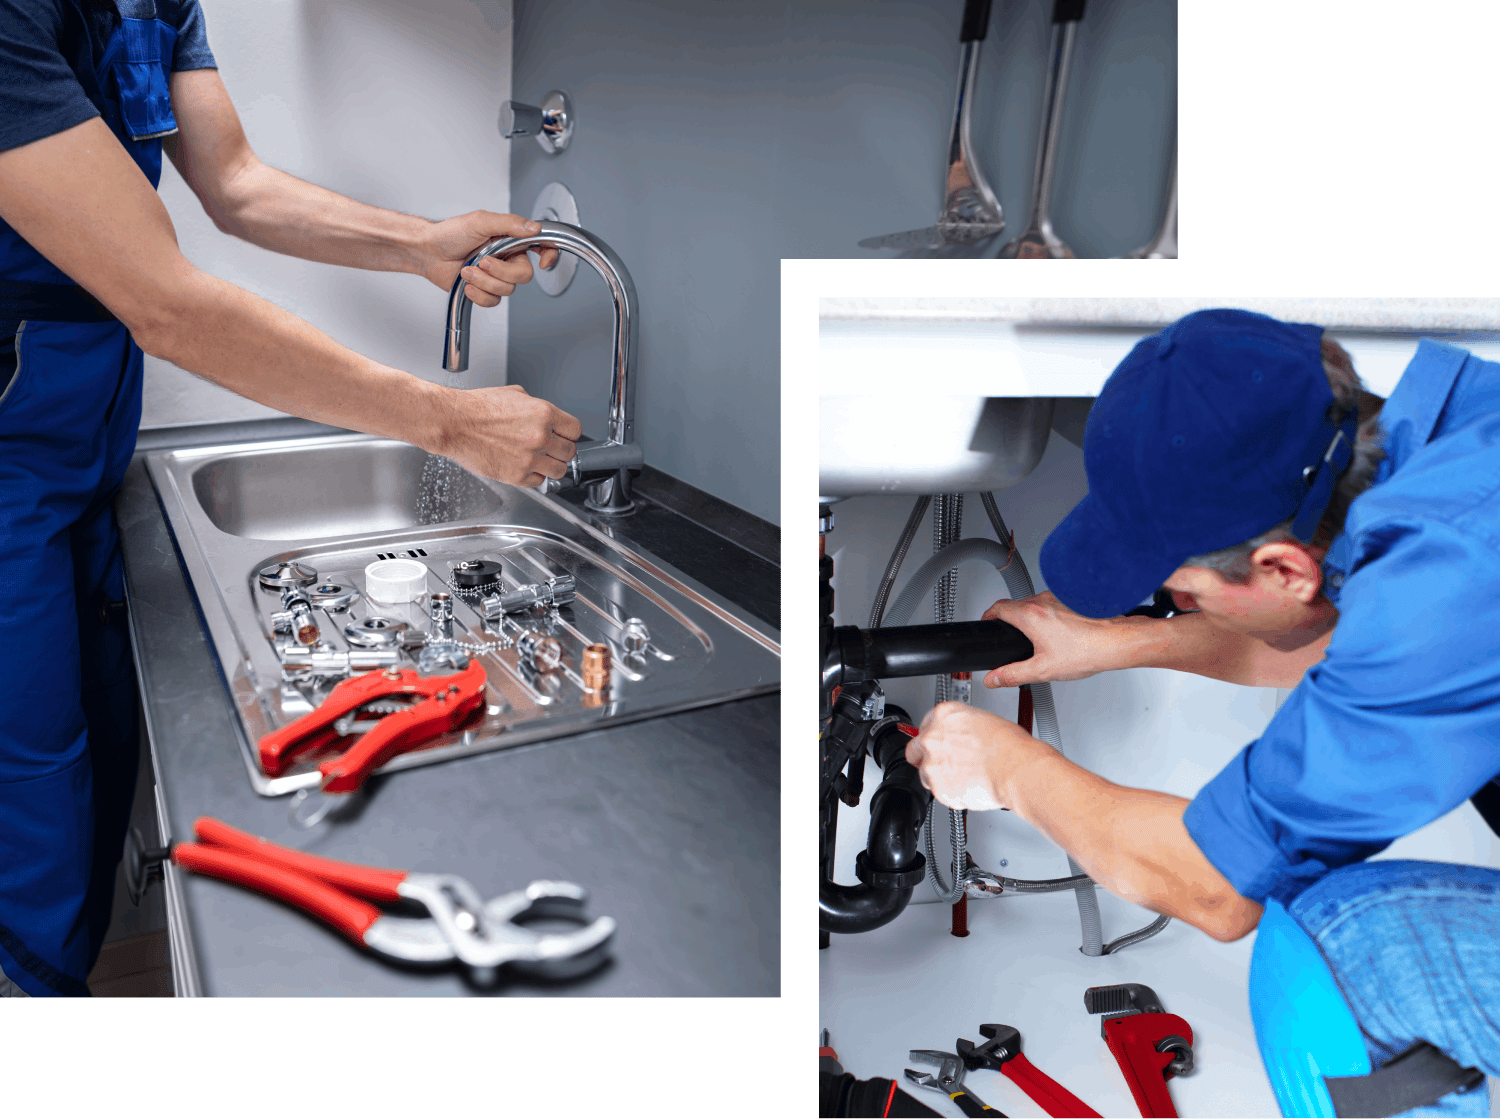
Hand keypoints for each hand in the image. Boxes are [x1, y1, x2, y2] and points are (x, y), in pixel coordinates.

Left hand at [416, 210, 560, 304]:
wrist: (428, 253)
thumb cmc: (450, 234)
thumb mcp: (480, 221)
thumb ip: (509, 223)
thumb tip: (533, 227)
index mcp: (510, 239)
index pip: (541, 245)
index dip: (549, 254)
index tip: (543, 261)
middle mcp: (506, 258)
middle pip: (524, 275)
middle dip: (501, 272)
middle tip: (483, 261)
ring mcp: (496, 276)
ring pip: (507, 290)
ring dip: (484, 281)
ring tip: (468, 270)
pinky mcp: (485, 290)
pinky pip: (493, 301)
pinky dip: (478, 294)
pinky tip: (468, 283)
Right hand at [437, 384, 581, 486]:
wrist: (454, 422)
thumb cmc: (477, 408)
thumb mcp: (515, 395)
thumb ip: (536, 408)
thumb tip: (546, 417)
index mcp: (544, 414)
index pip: (575, 430)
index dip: (569, 434)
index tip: (563, 437)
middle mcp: (541, 436)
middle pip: (570, 452)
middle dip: (561, 451)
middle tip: (550, 449)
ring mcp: (530, 458)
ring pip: (559, 471)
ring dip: (551, 466)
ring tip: (538, 460)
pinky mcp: (516, 475)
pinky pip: (538, 482)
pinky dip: (533, 476)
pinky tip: (523, 466)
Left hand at [904, 702, 1056, 811]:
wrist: (1017, 770)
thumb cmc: (1010, 746)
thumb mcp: (982, 721)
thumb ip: (960, 728)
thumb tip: (959, 737)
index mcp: (943, 715)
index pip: (925, 725)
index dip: (936, 738)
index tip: (942, 745)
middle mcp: (932, 737)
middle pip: (915, 749)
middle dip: (927, 757)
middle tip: (946, 763)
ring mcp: (932, 763)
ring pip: (925, 774)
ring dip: (939, 777)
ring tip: (964, 777)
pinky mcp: (938, 787)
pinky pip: (939, 792)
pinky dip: (951, 792)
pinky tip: (968, 786)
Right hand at [981, 591, 1136, 688]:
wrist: (1115, 641)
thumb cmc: (1086, 651)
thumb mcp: (1042, 670)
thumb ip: (1012, 674)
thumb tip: (993, 678)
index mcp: (1030, 615)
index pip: (997, 607)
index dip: (988, 615)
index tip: (987, 622)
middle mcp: (1042, 600)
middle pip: (1015, 605)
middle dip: (1010, 620)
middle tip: (1012, 637)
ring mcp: (1058, 597)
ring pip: (1034, 604)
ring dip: (1030, 618)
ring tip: (1038, 640)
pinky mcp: (1071, 598)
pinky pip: (1051, 604)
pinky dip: (1048, 615)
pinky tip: (1058, 634)